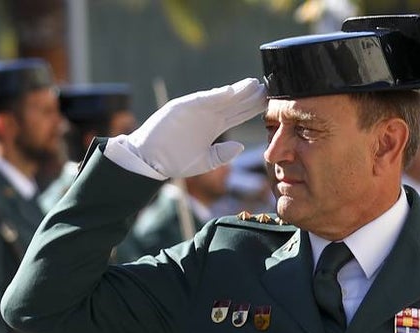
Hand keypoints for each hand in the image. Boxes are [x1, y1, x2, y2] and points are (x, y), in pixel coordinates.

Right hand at [122, 78, 266, 177]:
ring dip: (237, 91)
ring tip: (254, 85)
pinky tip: (231, 91)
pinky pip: (202, 100)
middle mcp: (207, 115)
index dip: (253, 108)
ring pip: (221, 98)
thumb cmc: (174, 160)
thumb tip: (241, 146)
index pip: (238, 114)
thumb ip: (221, 154)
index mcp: (213, 127)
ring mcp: (196, 110)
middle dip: (250, 96)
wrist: (150, 159)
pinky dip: (216, 95)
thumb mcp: (203, 161)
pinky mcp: (183, 107)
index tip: (269, 103)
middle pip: (234, 103)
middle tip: (270, 88)